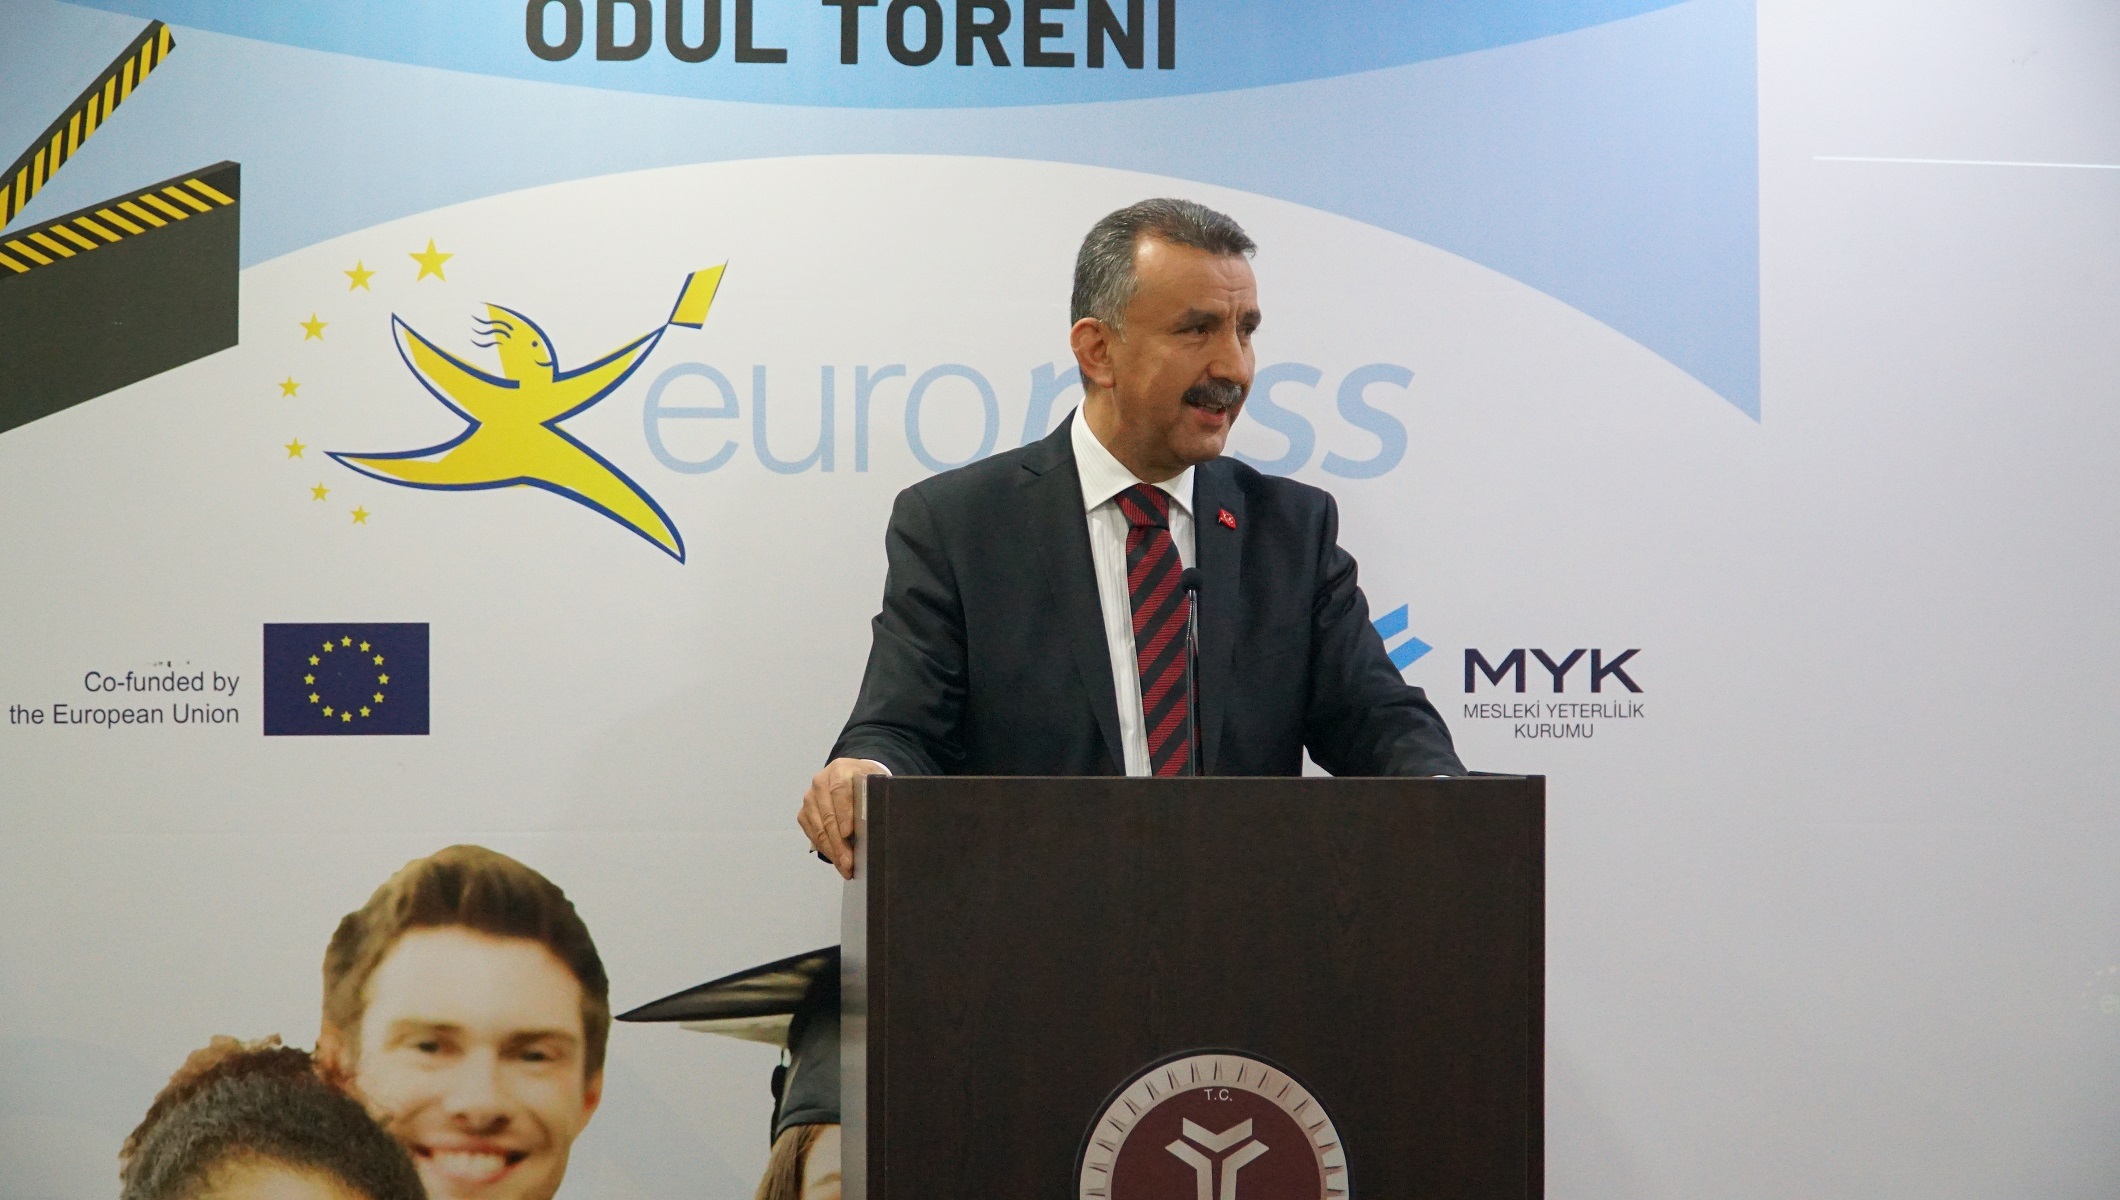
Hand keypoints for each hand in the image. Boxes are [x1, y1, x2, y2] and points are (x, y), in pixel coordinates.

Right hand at [799, 758, 884, 878]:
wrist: (847, 775)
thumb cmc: (864, 782)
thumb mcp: (873, 781)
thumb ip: (874, 794)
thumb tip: (879, 819)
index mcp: (840, 770)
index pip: (840, 791)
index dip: (844, 813)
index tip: (848, 833)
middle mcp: (820, 782)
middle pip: (828, 815)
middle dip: (839, 843)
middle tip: (849, 862)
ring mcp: (809, 798)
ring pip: (819, 828)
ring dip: (832, 851)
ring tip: (845, 867)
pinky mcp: (804, 812)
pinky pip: (812, 834)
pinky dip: (825, 849)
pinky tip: (836, 860)